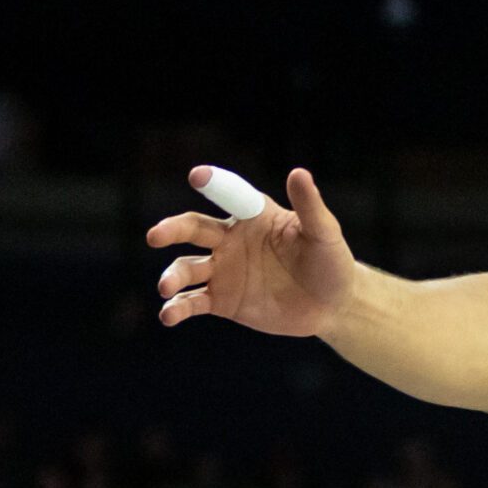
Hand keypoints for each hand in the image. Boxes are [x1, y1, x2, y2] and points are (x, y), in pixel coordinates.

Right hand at [148, 165, 356, 334]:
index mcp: (254, 216)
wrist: (332, 305)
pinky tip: (169, 315)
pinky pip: (192, 302)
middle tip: (155, 236)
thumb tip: (299, 172)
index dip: (214, 184)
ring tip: (167, 286)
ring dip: (173, 275)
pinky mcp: (222, 301)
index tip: (197, 175)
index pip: (230, 195)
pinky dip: (177, 308)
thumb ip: (309, 206)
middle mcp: (232, 239)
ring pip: (187, 267)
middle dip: (172, 230)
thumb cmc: (330, 261)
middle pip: (194, 228)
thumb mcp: (324, 233)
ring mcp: (224, 270)